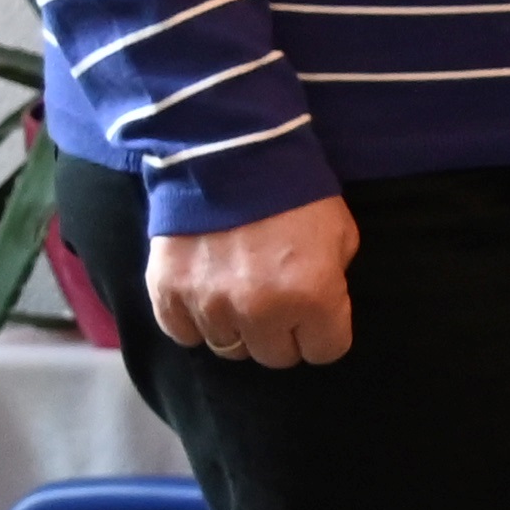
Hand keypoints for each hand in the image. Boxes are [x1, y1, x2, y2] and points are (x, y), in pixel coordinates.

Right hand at [145, 195, 359, 372]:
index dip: (324, 332)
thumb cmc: (296, 193)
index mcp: (312, 297)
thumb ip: (332, 283)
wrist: (231, 153)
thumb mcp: (340, 237)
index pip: (324, 351)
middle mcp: (260, 310)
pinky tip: (207, 296)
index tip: (317, 315)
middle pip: (275, 356)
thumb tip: (318, 311)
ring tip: (240, 295)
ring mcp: (210, 304)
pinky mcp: (169, 293)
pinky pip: (184, 334)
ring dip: (238, 328)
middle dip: (282, 333)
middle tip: (278, 302)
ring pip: (229, 348)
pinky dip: (196, 321)